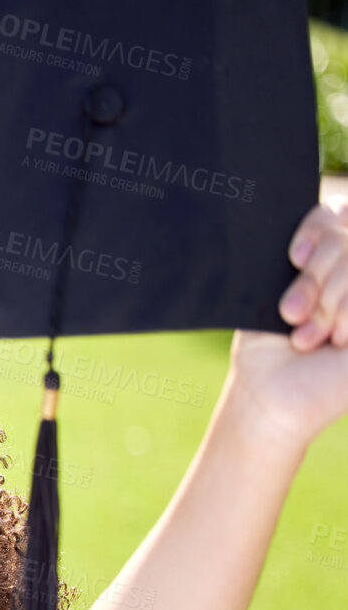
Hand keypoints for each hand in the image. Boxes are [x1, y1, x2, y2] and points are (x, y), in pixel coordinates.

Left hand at [227, 199, 347, 447]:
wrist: (274, 394)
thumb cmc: (269, 344)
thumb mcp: (276, 291)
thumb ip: (302, 257)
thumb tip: (312, 232)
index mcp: (331, 256)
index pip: (334, 214)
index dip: (318, 229)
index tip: (295, 257)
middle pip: (346, 239)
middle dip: (316, 278)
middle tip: (291, 314)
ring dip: (330, 302)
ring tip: (307, 337)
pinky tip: (339, 339)